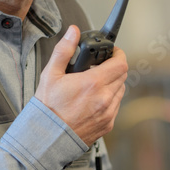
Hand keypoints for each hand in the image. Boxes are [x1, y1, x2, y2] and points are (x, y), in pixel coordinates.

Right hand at [34, 25, 127, 145]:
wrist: (46, 138)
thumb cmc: (47, 108)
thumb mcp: (51, 74)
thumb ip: (64, 50)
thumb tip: (73, 32)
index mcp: (93, 83)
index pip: (120, 63)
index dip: (118, 54)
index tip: (112, 52)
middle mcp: (105, 98)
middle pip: (122, 75)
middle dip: (114, 68)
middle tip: (100, 67)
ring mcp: (108, 113)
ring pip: (121, 91)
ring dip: (113, 83)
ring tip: (96, 83)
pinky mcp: (108, 124)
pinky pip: (116, 106)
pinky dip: (110, 99)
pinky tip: (94, 99)